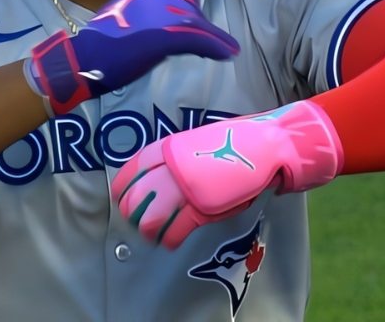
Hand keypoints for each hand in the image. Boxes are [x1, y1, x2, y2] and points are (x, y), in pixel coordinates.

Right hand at [27, 0, 238, 114]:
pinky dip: (215, 46)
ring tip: (227, 49)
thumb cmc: (97, 49)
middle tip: (212, 42)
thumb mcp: (123, 24)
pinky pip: (198, 39)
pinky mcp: (164, 35)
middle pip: (191, 8)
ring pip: (197, 24)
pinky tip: (226, 54)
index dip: (192, 12)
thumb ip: (144, 22)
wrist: (82, 60)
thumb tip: (161, 33)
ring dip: (215, 38)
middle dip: (204, 26)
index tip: (197, 28)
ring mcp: (159, 14)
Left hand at [111, 101, 340, 248]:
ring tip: (152, 235)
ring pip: (150, 218)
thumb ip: (174, 158)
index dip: (122, 188)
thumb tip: (156, 178)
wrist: (263, 145)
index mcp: (168, 148)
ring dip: (149, 230)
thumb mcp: (195, 142)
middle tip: (138, 222)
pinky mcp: (201, 208)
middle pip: (135, 197)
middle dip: (133, 214)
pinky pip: (175, 231)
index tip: (121, 198)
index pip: (131, 170)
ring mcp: (185, 188)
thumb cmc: (232, 144)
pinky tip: (169, 243)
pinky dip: (169, 240)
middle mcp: (171, 168)